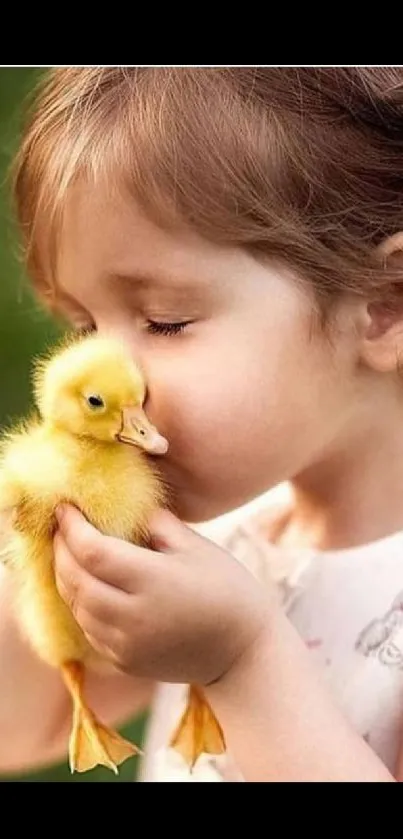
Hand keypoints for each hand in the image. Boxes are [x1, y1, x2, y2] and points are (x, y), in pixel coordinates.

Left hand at [54, 505, 271, 685]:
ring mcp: (127, 644)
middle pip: (76, 580)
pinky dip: (81, 603)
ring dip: (66, 578)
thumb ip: (156, 523)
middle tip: (61, 527)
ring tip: (69, 553)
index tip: (65, 507)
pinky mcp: (125, 662)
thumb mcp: (197, 546)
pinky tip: (88, 584)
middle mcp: (133, 617)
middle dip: (61, 550)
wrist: (243, 652)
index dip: (72, 528)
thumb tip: (122, 506)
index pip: (93, 551)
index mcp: (153, 581)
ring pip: (77, 607)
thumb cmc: (228, 588)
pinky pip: (89, 628)